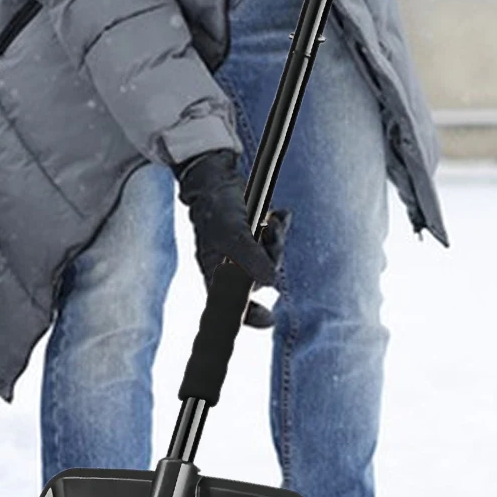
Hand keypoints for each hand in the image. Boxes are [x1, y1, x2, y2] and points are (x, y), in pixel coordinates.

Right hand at [175, 151, 286, 326]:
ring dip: (276, 238)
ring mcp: (245, 248)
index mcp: (217, 271)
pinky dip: (280, 225)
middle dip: (271, 256)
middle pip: (261, 277)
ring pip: (271, 256)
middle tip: (269, 233)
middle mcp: (231, 264)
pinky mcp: (256, 231)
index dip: (250, 316)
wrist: (216, 176)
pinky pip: (276, 236)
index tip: (269, 321)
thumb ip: (249, 258)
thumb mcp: (233, 233)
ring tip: (272, 220)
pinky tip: (280, 214)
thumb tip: (270, 283)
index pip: (231, 304)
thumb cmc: (217, 207)